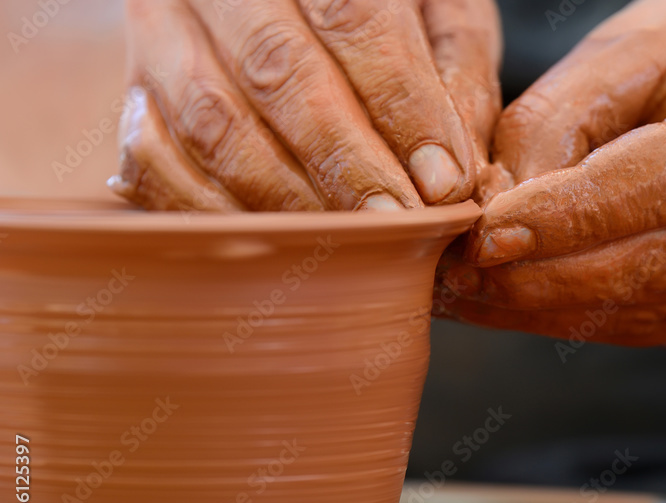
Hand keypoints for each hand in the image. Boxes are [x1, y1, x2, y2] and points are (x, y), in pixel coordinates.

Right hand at [110, 0, 501, 210]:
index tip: (442, 182)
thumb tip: (457, 175)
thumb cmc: (380, 7)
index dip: (402, 106)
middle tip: (396, 223)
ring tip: (350, 244)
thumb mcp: (439, 12)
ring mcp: (165, 29)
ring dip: (289, 200)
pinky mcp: (136, 87)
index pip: (354, 16)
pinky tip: (274, 239)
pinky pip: (155, 163)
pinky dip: (217, 213)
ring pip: (212, 122)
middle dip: (345, 163)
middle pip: (277, 72)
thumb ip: (456, 76)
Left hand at [438, 0, 665, 354]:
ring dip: (565, 314)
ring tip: (485, 300)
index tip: (486, 236)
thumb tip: (497, 209)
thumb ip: (564, 116)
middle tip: (464, 281)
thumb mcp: (645, 46)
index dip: (573, 216)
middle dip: (552, 278)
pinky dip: (605, 327)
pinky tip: (542, 312)